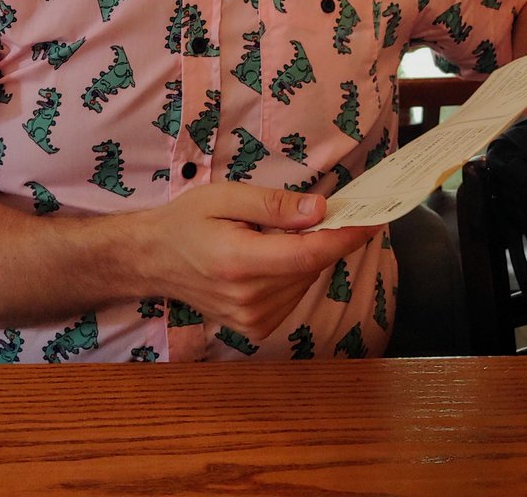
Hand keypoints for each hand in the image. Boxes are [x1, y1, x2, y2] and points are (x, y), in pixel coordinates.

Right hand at [137, 183, 376, 341]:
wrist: (155, 259)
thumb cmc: (187, 221)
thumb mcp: (225, 197)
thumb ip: (274, 205)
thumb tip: (320, 210)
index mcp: (239, 262)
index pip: (309, 254)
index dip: (345, 236)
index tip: (372, 218)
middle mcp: (249, 299)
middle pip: (311, 265)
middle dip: (322, 236)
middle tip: (318, 209)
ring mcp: (252, 320)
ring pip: (305, 280)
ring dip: (305, 254)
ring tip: (274, 234)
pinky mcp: (256, 329)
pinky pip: (293, 294)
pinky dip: (293, 272)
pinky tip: (268, 257)